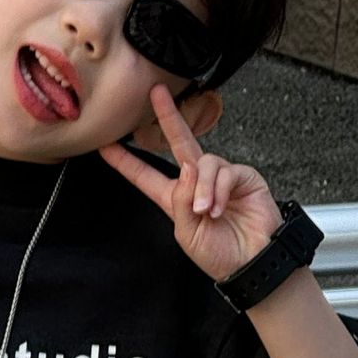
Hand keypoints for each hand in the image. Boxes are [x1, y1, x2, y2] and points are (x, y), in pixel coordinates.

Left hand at [98, 83, 284, 282]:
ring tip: (206, 211)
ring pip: (203, 163)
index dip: (126, 161)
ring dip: (202, 188)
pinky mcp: (243, 176)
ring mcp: (220, 177)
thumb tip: (188, 167)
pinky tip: (220, 208)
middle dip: (168, 116)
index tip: (105, 146)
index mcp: (175, 199)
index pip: (146, 175)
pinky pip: (224, 171)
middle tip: (156, 93)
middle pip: (179, 142)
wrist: (252, 263)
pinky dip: (218, 189)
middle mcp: (196, 183)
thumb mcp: (187, 232)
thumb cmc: (219, 254)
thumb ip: (180, 201)